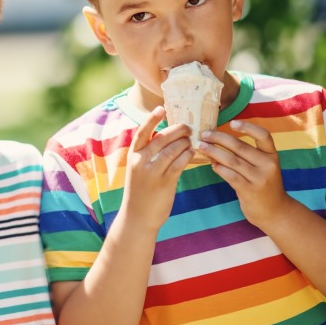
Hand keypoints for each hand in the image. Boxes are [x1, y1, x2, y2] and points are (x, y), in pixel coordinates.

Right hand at [121, 106, 193, 232]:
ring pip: (173, 149)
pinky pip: (180, 163)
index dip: (151, 119)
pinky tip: (192, 153)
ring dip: (185, 143)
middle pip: (161, 138)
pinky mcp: (165, 182)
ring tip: (191, 141)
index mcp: (133, 156)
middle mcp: (140, 161)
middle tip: (188, 127)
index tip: (161, 108)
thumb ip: (148, 154)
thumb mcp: (138, 170)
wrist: (137, 216)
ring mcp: (152, 172)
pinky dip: (188, 155)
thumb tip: (166, 138)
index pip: (142, 132)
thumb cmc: (140, 192)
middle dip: (177, 130)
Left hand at [198, 120, 287, 227]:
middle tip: (204, 134)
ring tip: (201, 146)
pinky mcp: (250, 190)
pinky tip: (212, 164)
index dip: (248, 127)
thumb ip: (246, 155)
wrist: (274, 211)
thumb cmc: (263, 185)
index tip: (231, 122)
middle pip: (240, 146)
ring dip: (214, 152)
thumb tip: (217, 140)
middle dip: (219, 138)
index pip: (263, 135)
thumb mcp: (262, 167)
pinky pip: (230, 175)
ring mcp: (259, 178)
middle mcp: (268, 165)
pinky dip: (219, 168)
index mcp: (272, 155)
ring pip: (232, 160)